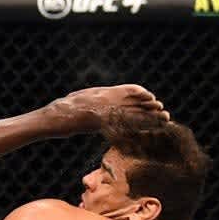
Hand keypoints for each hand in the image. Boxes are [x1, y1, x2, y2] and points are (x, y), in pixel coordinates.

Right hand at [46, 84, 169, 135]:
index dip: (143, 95)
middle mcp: (106, 100)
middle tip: (164, 113)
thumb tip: (102, 101)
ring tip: (164, 119)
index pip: (129, 90)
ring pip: (134, 113)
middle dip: (150, 108)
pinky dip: (138, 127)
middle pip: (135, 102)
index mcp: (103, 93)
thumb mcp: (82, 98)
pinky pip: (124, 125)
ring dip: (150, 117)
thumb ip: (95, 98)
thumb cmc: (64, 110)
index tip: (153, 100)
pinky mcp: (102, 122)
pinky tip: (149, 129)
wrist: (54, 117)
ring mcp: (104, 111)